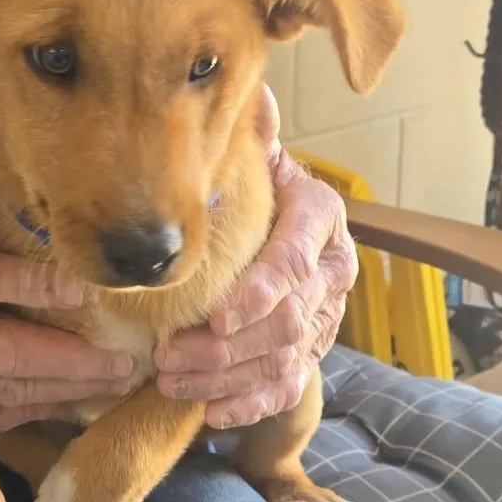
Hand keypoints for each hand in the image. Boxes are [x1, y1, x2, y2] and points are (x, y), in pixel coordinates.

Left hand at [156, 84, 357, 428]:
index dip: (262, 289)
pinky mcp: (310, 353)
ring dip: (227, 376)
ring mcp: (325, 316)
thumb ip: (253, 141)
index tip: (218, 317)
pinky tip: (212, 413)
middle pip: (290, 317)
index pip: (297, 257)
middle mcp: (331, 269)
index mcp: (319, 216)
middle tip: (170, 356)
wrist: (285, 242)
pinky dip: (251, 402)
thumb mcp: (257, 164)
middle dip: (228, 344)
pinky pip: (289, 386)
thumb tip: (251, 89)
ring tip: (172, 381)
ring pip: (285, 357)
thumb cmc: (259, 198)